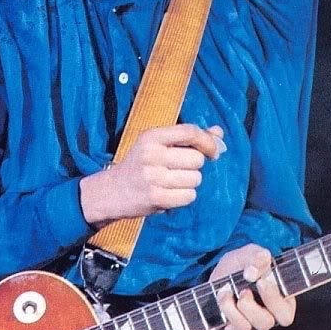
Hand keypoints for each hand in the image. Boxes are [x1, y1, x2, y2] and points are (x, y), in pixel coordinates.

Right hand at [80, 123, 224, 225]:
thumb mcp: (158, 145)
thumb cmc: (140, 165)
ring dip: (189, 183)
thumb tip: (219, 133)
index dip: (208, 141)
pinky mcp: (155, 198)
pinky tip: (171, 194)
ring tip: (172, 183)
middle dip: (195, 167)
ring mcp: (152, 177)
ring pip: (195, 179)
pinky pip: (189, 196)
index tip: (213, 152)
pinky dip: (184, 197)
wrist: (111, 191)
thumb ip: (189, 138)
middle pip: (197, 159)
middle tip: (179, 170)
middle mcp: (151, 154)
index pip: (189, 132)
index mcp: (152, 136)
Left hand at [210, 244, 295, 329]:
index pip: (285, 312)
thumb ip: (257, 255)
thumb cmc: (242, 264)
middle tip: (243, 291)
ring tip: (225, 292)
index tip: (260, 281)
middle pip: (266, 323)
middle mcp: (269, 315)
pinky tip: (224, 316)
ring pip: (248, 329)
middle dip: (250, 306)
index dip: (274, 299)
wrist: (220, 271)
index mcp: (280, 299)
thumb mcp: (249, 253)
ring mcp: (253, 325)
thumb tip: (259, 263)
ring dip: (232, 311)